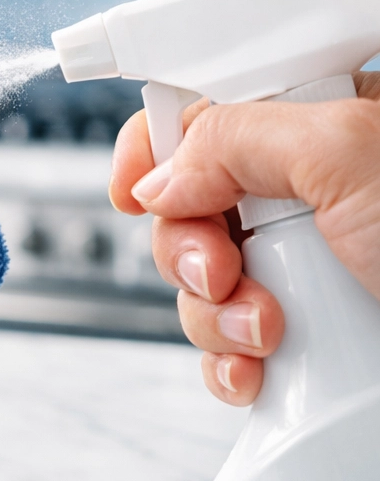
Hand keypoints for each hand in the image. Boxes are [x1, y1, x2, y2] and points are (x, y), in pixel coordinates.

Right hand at [109, 73, 379, 406]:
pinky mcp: (308, 327)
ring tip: (265, 331)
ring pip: (201, 275)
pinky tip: (255, 373)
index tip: (132, 187)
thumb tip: (159, 176)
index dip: (156, 142)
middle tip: (224, 269)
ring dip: (211, 311)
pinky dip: (228, 360)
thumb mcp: (349, 157)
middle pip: (189, 200)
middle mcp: (310, 189)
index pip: (207, 108)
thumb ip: (237, 138)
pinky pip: (228, 336)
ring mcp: (307, 262)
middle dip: (189, 244)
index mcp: (325, 121)